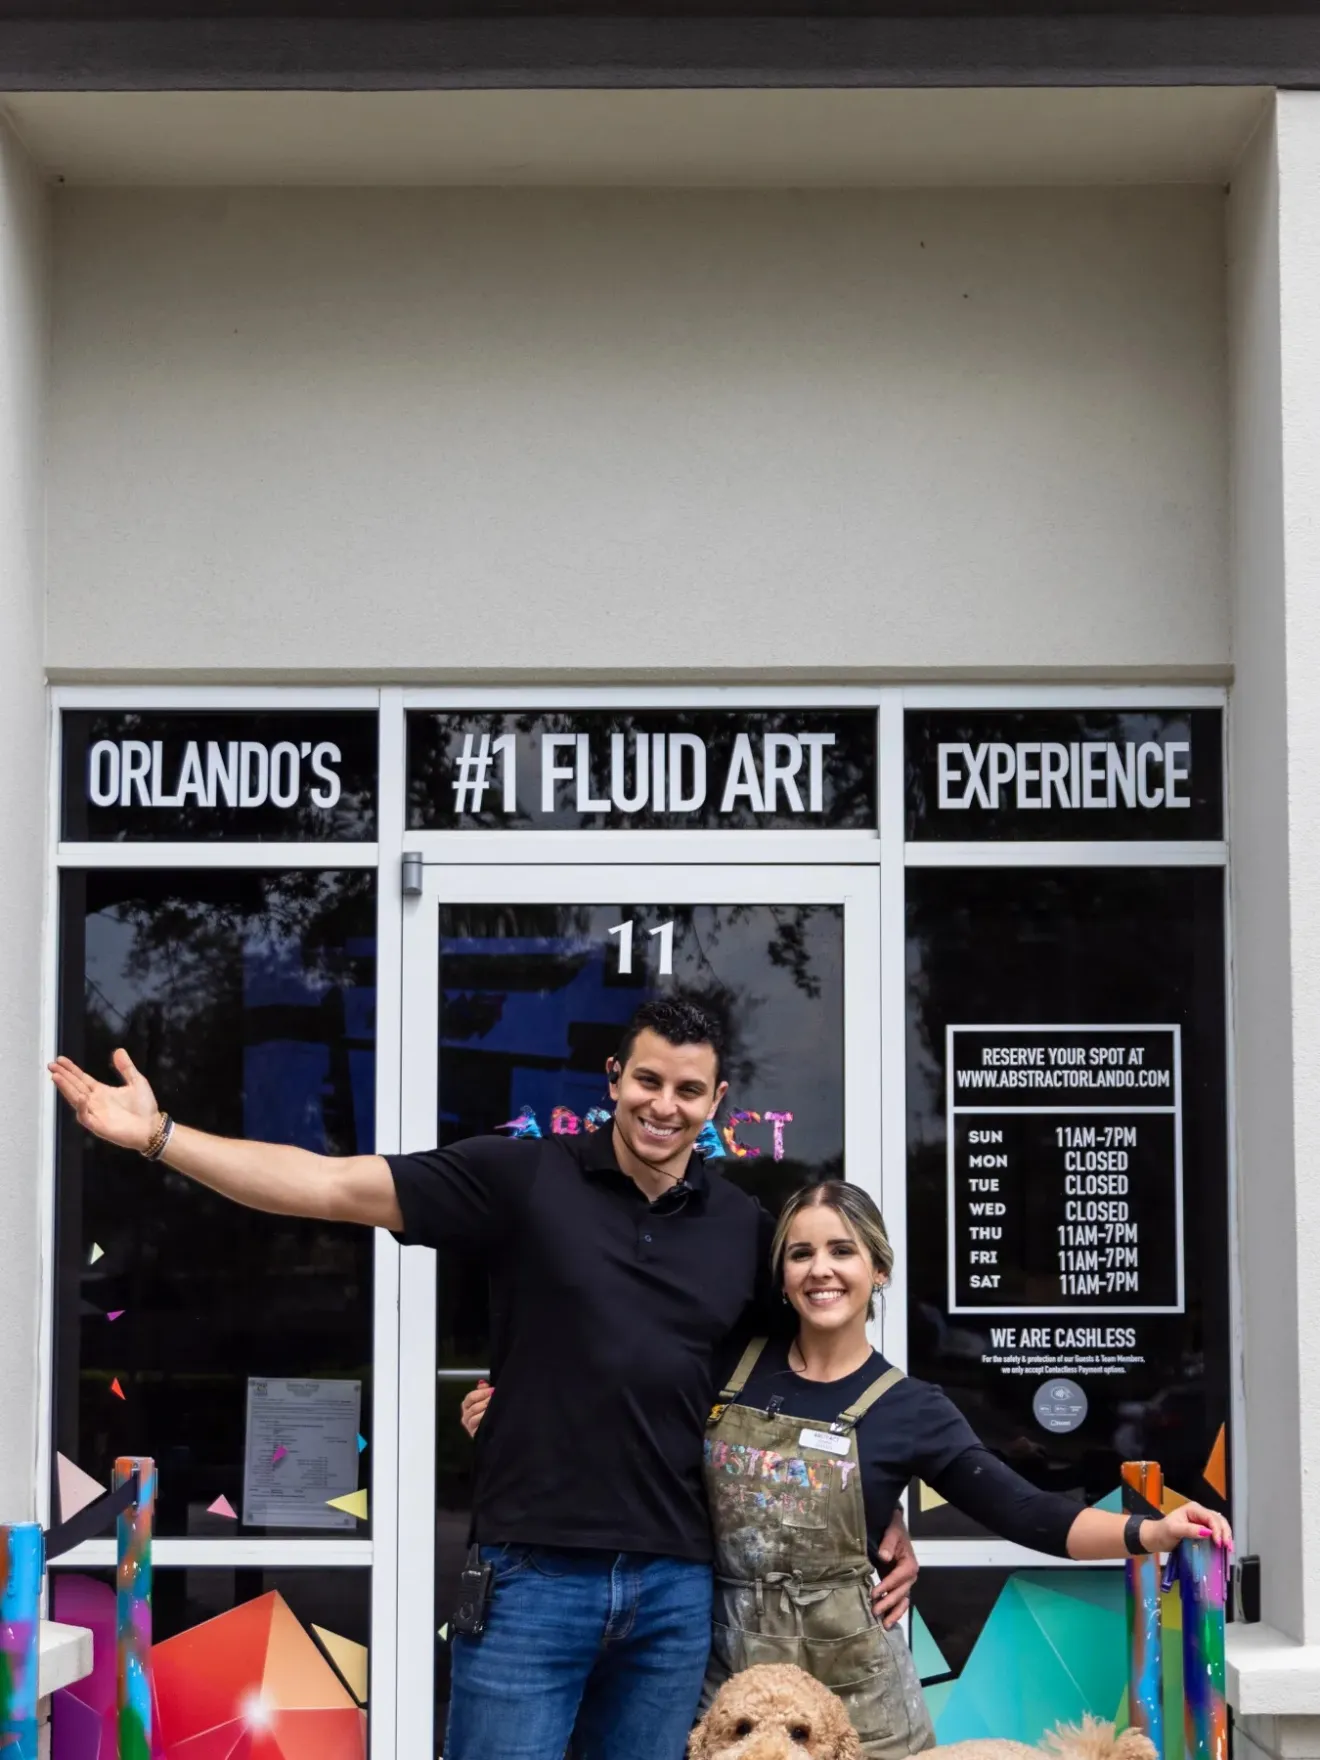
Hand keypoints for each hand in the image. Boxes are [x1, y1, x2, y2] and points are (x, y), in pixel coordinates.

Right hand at [49, 1050, 159, 1152]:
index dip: (71, 1069)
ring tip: (57, 1076)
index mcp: (102, 1092)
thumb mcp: (137, 1082)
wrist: (152, 1127)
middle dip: (63, 1076)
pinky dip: (81, 1107)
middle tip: (51, 1065)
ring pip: (75, 1099)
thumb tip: (119, 1050)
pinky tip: (80, 1097)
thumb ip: (126, 1067)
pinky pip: (85, 1116)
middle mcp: (95, 1102)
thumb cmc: (145, 1107)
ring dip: (66, 1088)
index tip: (60, 1059)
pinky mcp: (98, 1126)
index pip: (81, 1078)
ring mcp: (95, 1114)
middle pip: (75, 1087)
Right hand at [460, 1380, 492, 1438]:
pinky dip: (484, 1420)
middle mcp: (466, 1416)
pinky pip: (477, 1426)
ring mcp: (469, 1425)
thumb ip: (483, 1390)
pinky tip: (491, 1417)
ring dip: (485, 1411)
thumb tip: (482, 1382)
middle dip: (486, 1402)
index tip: (492, 1390)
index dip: (482, 1392)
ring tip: (494, 1407)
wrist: (495, 1430)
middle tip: (494, 1399)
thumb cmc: (488, 1412)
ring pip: (475, 1416)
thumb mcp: (485, 1399)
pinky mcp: (474, 1434)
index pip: (470, 1397)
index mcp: (466, 1405)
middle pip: (474, 1406)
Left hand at [872, 1509, 917, 1626]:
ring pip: (902, 1601)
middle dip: (888, 1603)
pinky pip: (900, 1601)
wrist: (896, 1530)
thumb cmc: (893, 1531)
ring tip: (884, 1625)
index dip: (886, 1586)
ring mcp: (906, 1583)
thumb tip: (884, 1556)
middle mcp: (911, 1576)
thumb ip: (888, 1543)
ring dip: (894, 1613)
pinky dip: (895, 1611)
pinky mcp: (900, 1586)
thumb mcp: (892, 1532)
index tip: (873, 1594)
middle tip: (874, 1612)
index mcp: (910, 1564)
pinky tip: (887, 1621)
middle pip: (900, 1593)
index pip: (898, 1578)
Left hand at [1146, 1501, 1232, 1554]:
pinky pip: (1216, 1533)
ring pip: (1220, 1525)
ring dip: (1226, 1536)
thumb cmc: (1162, 1532)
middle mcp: (1199, 1513)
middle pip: (1219, 1520)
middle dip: (1225, 1533)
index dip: (1217, 1530)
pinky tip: (1225, 1548)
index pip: (1210, 1517)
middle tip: (1227, 1547)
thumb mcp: (1173, 1530)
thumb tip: (1207, 1532)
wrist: (1156, 1538)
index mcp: (1193, 1509)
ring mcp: (1202, 1521)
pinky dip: (1222, 1539)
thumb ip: (1189, 1530)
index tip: (1219, 1543)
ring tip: (1229, 1549)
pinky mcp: (1203, 1530)